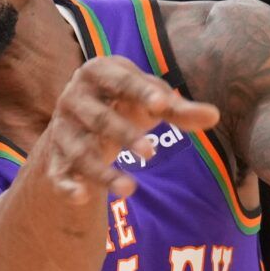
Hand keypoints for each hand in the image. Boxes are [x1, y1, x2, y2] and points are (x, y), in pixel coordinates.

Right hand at [41, 55, 218, 201]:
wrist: (82, 114)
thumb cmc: (125, 100)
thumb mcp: (151, 101)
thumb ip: (180, 110)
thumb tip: (214, 116)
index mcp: (98, 72)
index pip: (122, 82)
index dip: (142, 93)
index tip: (163, 106)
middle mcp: (74, 97)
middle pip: (99, 118)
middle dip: (123, 134)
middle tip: (151, 152)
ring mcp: (63, 128)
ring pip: (80, 152)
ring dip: (101, 171)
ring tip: (130, 188)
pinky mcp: (56, 156)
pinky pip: (58, 174)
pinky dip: (66, 186)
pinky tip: (80, 198)